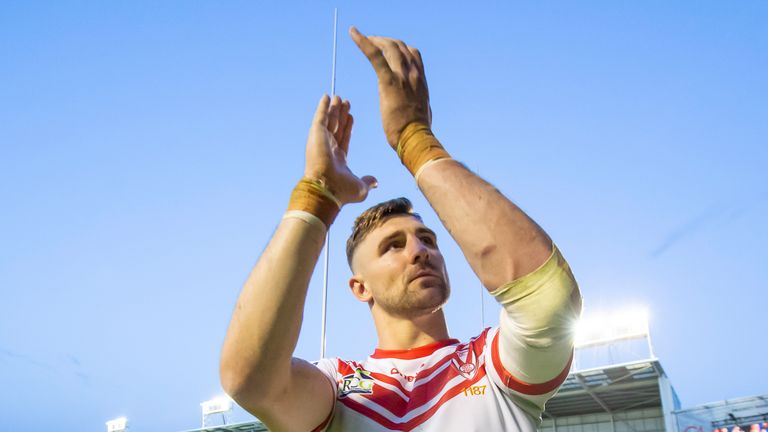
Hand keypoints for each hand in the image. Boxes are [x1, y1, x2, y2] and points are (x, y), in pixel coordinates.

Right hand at [304, 95, 377, 204]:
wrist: (327, 189)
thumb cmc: (342, 192)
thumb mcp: (361, 187)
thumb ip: (367, 181)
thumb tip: (375, 182)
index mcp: (338, 159)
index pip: (344, 138)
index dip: (348, 127)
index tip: (351, 116)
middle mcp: (328, 148)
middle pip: (337, 127)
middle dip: (341, 115)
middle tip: (346, 102)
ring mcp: (321, 140)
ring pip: (329, 120)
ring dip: (334, 108)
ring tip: (339, 97)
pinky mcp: (316, 133)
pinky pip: (320, 116)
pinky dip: (323, 106)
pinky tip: (326, 97)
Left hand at [350, 26, 430, 148]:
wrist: (416, 138)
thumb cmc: (417, 131)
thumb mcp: (420, 110)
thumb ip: (415, 99)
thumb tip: (413, 101)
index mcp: (421, 80)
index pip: (412, 53)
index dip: (399, 47)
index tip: (388, 47)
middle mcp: (413, 74)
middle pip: (399, 46)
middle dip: (384, 41)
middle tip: (371, 41)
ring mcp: (403, 76)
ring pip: (389, 46)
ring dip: (375, 40)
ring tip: (362, 38)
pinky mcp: (389, 81)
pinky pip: (375, 55)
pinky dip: (363, 42)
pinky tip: (353, 33)